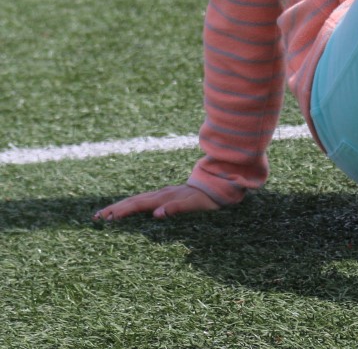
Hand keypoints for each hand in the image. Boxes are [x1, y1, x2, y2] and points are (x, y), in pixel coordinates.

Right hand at [92, 184, 219, 221]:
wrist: (219, 183)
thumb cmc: (208, 197)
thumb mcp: (195, 204)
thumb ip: (177, 208)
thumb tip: (157, 214)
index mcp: (164, 198)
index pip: (138, 205)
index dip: (122, 211)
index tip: (106, 217)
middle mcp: (161, 194)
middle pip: (133, 201)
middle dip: (114, 209)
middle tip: (95, 217)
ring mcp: (163, 194)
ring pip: (137, 200)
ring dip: (121, 207)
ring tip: (105, 214)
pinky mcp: (166, 196)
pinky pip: (145, 201)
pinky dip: (132, 206)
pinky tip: (127, 210)